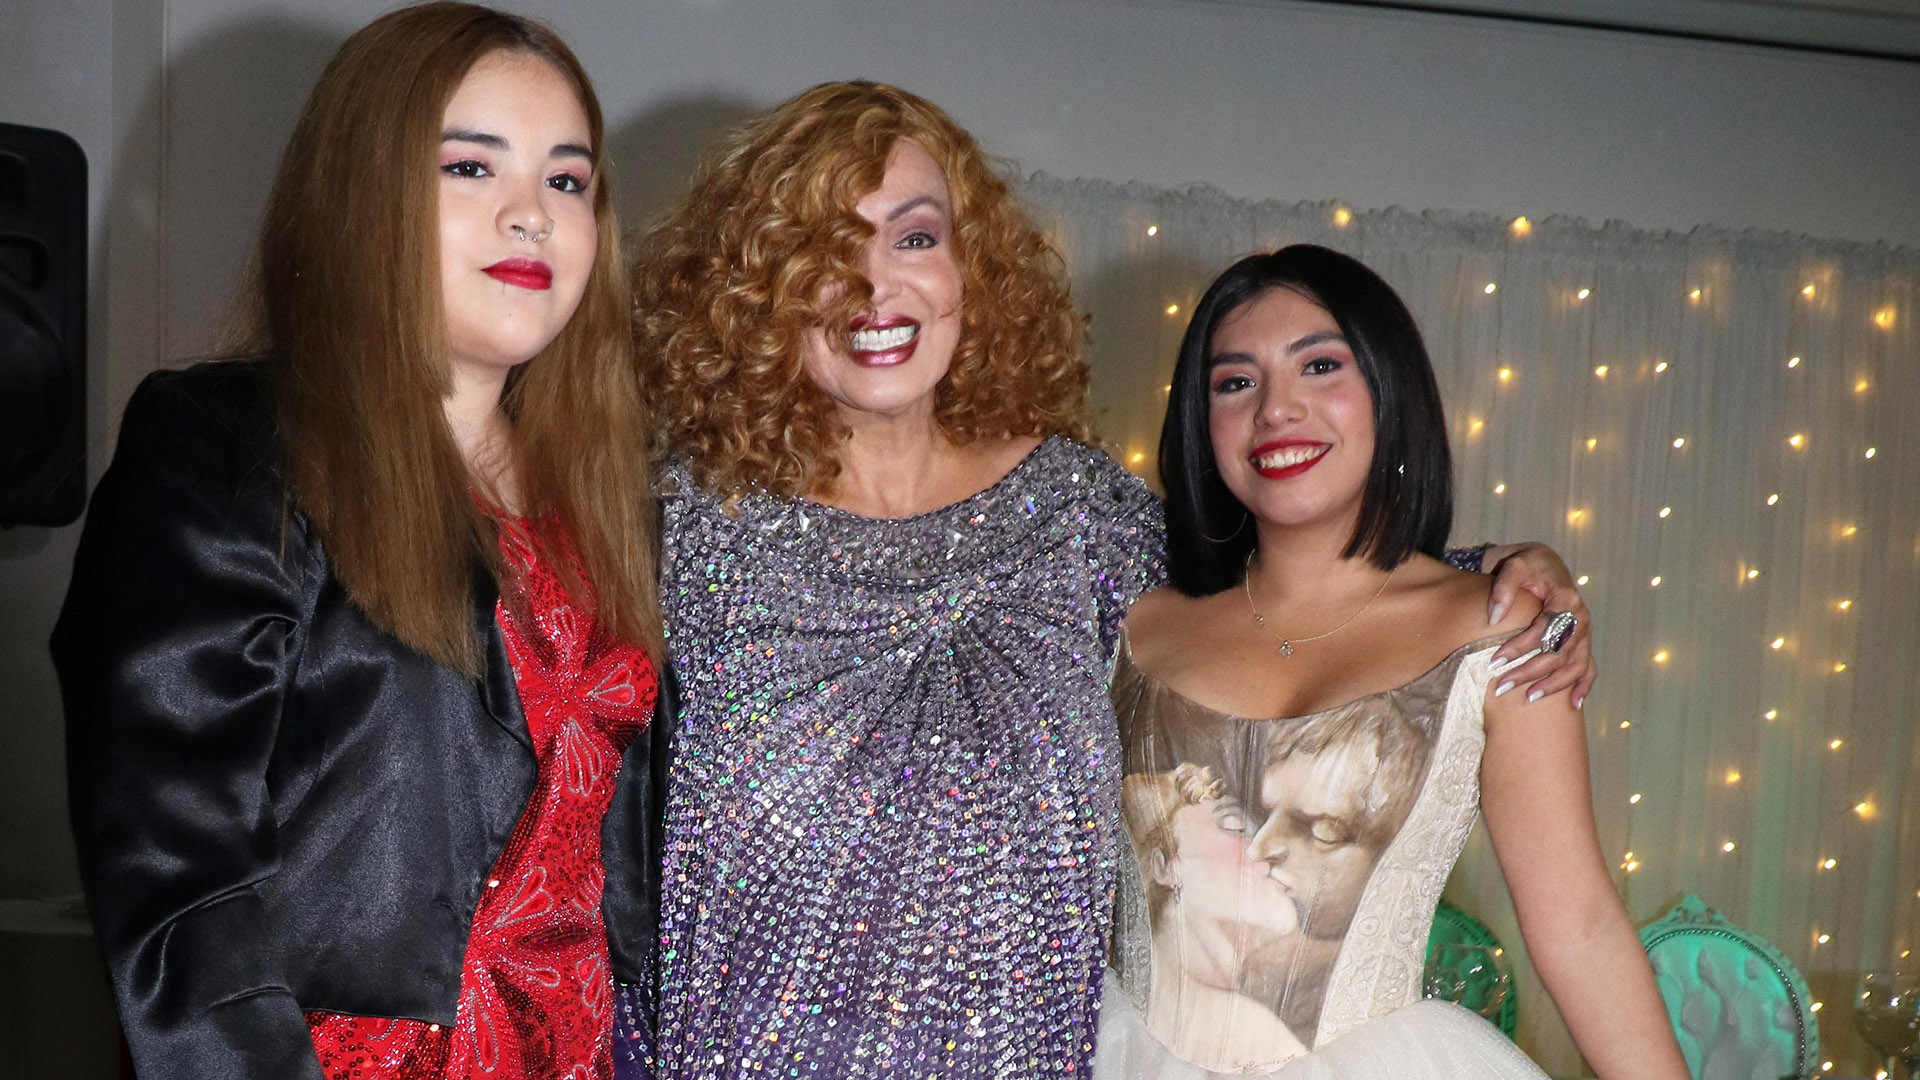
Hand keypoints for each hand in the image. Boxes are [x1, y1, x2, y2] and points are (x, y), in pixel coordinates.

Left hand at [1485, 542, 1595, 707]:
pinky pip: (1589, 668)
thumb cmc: (1528, 566)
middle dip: (1530, 672)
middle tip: (1501, 686)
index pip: (1544, 630)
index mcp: (1566, 600)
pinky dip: (1583, 686)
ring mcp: (1585, 633)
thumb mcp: (1514, 566)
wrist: (1544, 565)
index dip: (1519, 648)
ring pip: (1574, 666)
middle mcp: (1580, 618)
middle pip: (1558, 654)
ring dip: (1553, 685)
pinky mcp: (1583, 642)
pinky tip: (1573, 705)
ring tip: (1529, 698)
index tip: (1494, 661)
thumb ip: (1502, 588)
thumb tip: (1494, 618)